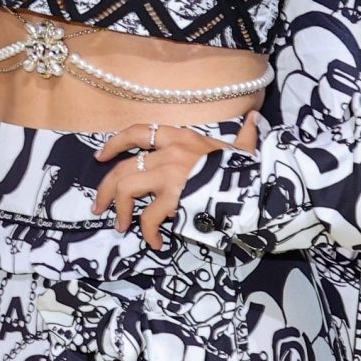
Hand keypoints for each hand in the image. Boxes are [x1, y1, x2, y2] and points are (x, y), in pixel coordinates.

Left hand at [92, 112, 257, 251]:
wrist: (260, 187)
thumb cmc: (250, 169)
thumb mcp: (243, 148)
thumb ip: (243, 135)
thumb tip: (253, 118)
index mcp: (183, 137)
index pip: (139, 131)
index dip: (115, 143)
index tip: (101, 157)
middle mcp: (172, 151)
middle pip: (123, 166)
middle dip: (106, 188)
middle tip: (100, 206)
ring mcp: (171, 173)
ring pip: (127, 188)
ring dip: (120, 210)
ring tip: (122, 227)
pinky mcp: (175, 197)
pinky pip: (150, 217)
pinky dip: (149, 233)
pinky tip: (156, 242)